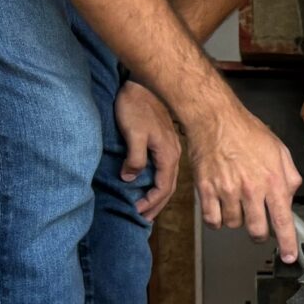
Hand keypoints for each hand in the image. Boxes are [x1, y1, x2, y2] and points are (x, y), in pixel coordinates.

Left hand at [117, 81, 182, 221]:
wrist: (141, 84)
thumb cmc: (136, 106)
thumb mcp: (133, 133)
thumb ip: (135, 158)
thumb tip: (131, 178)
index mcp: (168, 155)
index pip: (163, 188)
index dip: (151, 203)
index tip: (137, 212)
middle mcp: (172, 155)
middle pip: (168, 187)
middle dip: (157, 205)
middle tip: (144, 219)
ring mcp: (170, 149)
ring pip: (167, 179)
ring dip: (158, 195)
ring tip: (148, 207)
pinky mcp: (164, 144)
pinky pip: (163, 170)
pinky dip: (157, 182)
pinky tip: (150, 184)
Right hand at [187, 103, 303, 260]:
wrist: (215, 119)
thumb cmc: (247, 132)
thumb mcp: (280, 152)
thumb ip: (289, 178)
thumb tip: (290, 198)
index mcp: (272, 180)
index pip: (283, 221)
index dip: (287, 243)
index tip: (288, 256)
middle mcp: (250, 189)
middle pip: (257, 230)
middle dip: (261, 233)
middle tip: (260, 224)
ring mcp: (226, 191)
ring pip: (234, 225)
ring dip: (238, 220)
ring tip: (238, 202)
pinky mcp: (205, 190)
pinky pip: (212, 220)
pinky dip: (218, 219)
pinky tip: (222, 206)